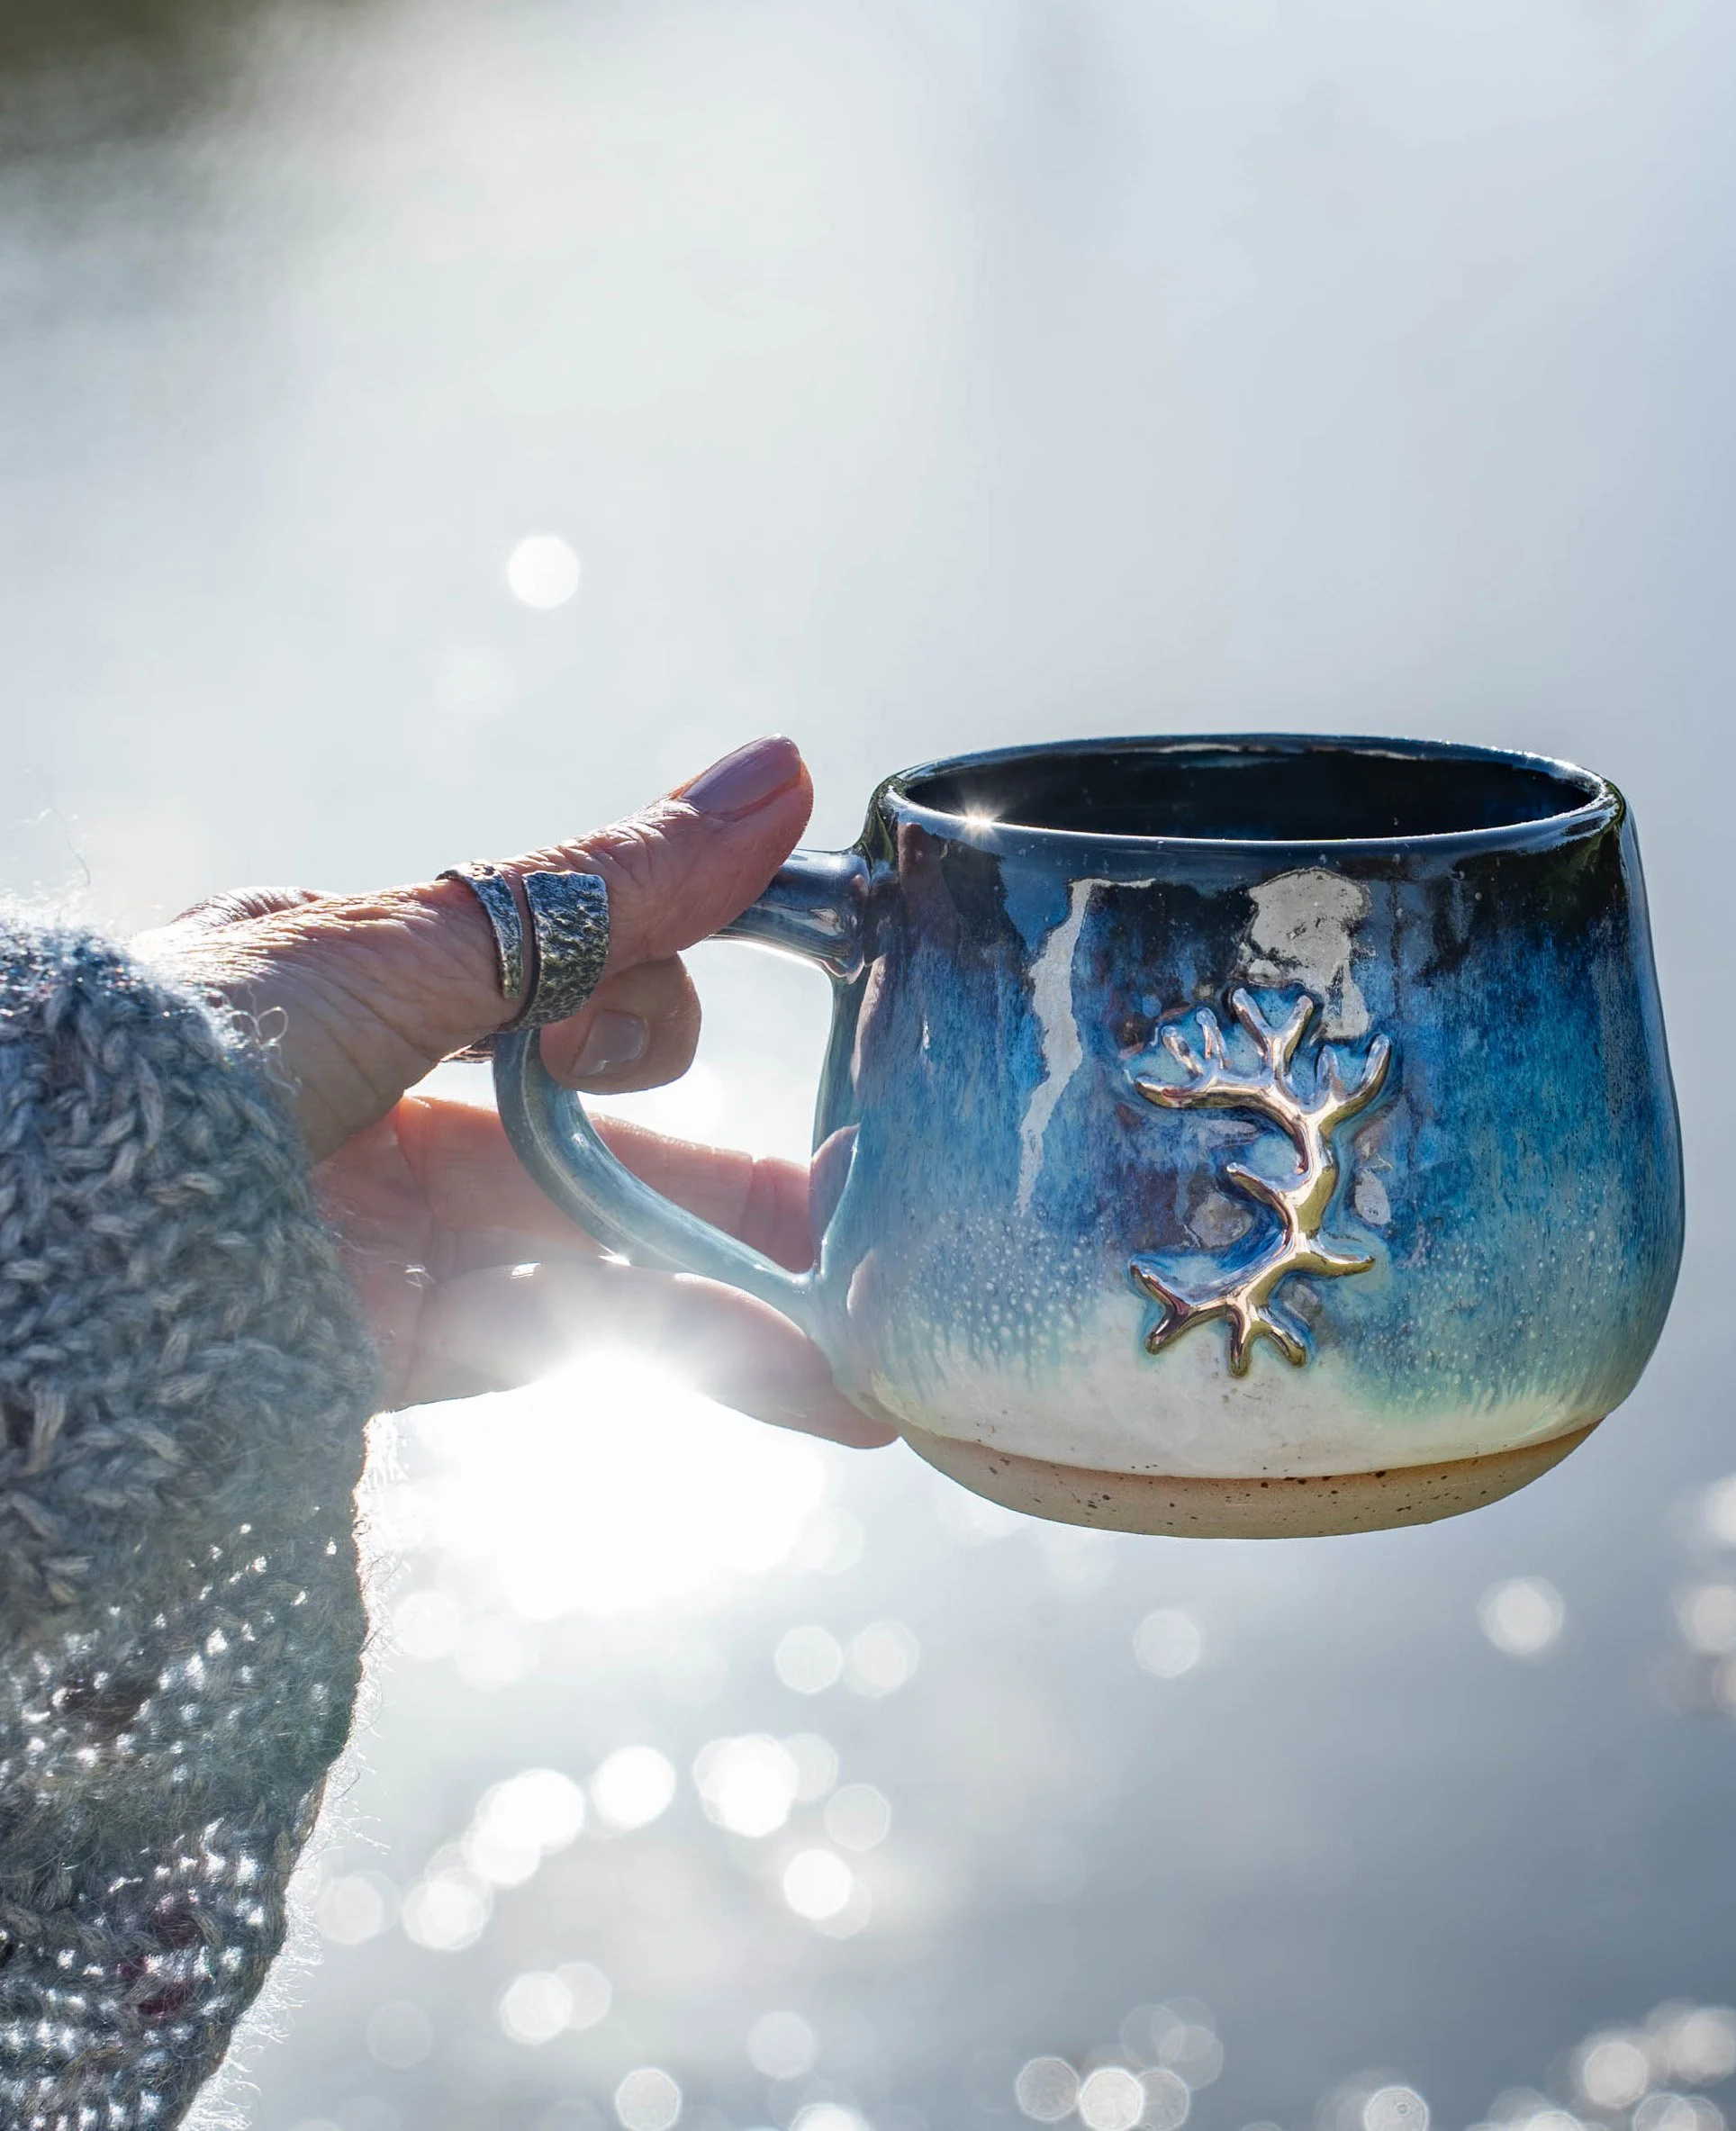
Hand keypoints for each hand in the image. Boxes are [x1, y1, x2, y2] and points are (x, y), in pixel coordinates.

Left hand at [138, 736, 893, 1444]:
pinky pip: (561, 1338)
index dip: (647, 987)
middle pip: (601, 1133)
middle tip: (859, 1196)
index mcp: (367, 976)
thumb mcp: (412, 942)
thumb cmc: (198, 1044)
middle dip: (731, 1174)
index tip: (731, 989)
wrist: (40, 1239)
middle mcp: (384, 1102)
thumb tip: (780, 775)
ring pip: (598, 1252)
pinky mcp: (385, 1347)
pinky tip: (801, 1377)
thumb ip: (603, 892)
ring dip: (734, 1289)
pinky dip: (684, 1353)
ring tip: (866, 1334)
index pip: (562, 973)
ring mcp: (387, 1231)